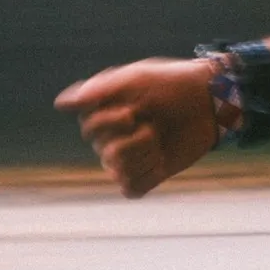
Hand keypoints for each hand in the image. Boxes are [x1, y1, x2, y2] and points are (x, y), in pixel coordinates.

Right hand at [54, 57, 219, 197]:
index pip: (88, 127)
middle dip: (130, 135)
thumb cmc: (171, 85)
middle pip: (102, 149)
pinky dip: (146, 174)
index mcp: (105, 114)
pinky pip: (131, 189)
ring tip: (159, 139)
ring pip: (117, 168)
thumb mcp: (134, 80)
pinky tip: (160, 160)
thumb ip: (98, 91)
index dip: (108, 122)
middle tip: (150, 122)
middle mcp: (111, 138)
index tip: (132, 110)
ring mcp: (128, 161)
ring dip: (142, 152)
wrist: (209, 102)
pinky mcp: (145, 178)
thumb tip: (61, 104)